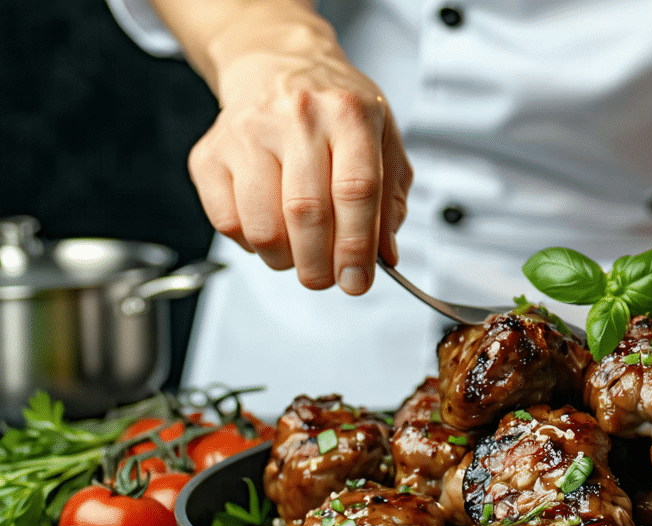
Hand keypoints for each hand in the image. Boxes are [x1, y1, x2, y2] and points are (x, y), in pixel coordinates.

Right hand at [187, 38, 412, 293]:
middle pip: (306, 214)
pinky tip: (270, 229)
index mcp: (348, 115)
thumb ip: (390, 202)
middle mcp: (297, 118)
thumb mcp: (384, 142)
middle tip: (328, 279)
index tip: (358, 281)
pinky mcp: (210, 153)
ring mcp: (248, 133)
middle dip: (320, 265)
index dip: (357, 248)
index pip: (355, 191)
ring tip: (300, 254)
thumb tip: (384, 256)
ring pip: (262, 226)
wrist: (278, 67)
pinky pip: (227, 222)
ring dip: (285, 260)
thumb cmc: (335, 111)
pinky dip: (252, 245)